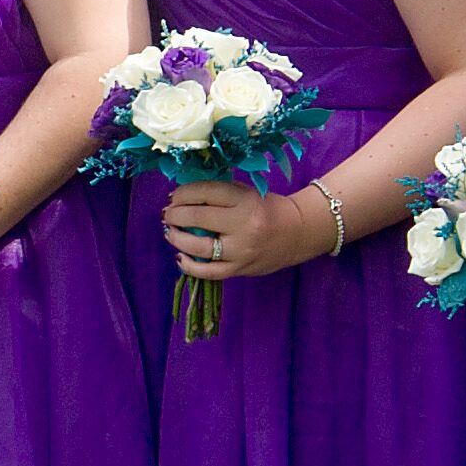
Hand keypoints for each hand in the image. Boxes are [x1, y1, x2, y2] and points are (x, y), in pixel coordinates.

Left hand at [161, 179, 329, 283]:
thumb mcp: (246, 193)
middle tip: (167, 214)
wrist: (298, 232)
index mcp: (246, 200)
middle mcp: (244, 224)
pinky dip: (189, 266)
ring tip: (170, 232)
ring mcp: (242, 250)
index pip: (205, 192)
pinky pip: (209, 272)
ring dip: (177, 238)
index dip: (183, 193)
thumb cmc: (266, 209)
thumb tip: (180, 198)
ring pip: (199, 247)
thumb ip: (217, 194)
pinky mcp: (241, 268)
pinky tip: (180, 257)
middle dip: (175, 214)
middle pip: (198, 217)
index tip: (173, 196)